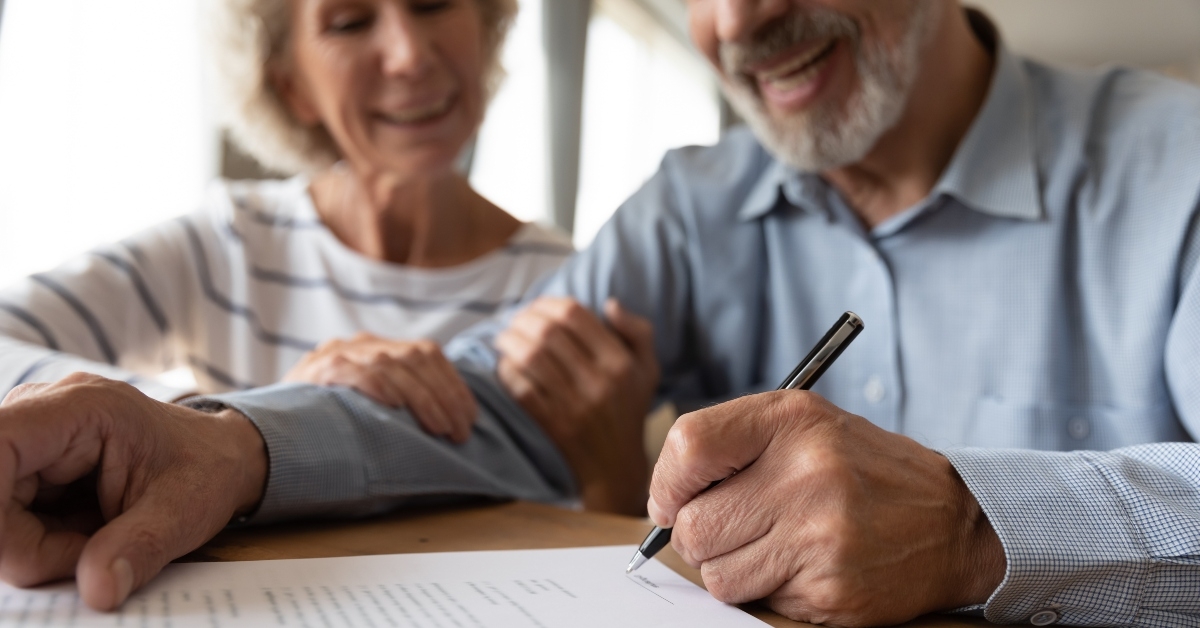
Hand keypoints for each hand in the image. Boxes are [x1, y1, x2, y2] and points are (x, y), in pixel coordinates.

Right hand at [0, 373, 266, 610]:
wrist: (218, 457)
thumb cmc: (205, 470)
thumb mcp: (184, 512)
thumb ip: (138, 548)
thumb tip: (97, 592)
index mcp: (82, 408)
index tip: (17, 556)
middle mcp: (42, 412)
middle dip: (28, 545)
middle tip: (91, 556)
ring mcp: (30, 439)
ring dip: (36, 548)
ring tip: (98, 538)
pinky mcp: (25, 466)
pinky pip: (7, 518)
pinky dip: (39, 543)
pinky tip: (83, 534)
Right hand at [284, 333, 476, 443]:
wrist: (264, 425)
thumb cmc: (326, 422)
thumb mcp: (368, 404)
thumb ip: (400, 401)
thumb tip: (452, 425)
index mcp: (378, 347)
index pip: (428, 353)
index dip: (454, 384)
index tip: (471, 417)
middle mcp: (361, 343)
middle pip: (417, 358)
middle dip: (446, 397)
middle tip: (461, 432)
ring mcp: (338, 352)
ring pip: (393, 364)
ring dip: (423, 399)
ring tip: (441, 429)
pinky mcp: (318, 369)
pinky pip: (356, 371)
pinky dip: (379, 386)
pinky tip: (396, 406)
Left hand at [495, 298, 657, 515]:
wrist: (615, 465)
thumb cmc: (629, 409)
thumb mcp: (648, 369)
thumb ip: (637, 332)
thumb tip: (609, 303)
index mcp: (620, 362)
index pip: (575, 315)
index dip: (549, 303)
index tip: (537, 306)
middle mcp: (598, 382)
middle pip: (548, 332)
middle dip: (523, 318)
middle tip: (514, 319)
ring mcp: (574, 404)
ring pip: (530, 357)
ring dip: (509, 341)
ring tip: (503, 338)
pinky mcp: (553, 424)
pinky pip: (521, 388)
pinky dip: (507, 371)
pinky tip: (505, 364)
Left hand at [648, 391, 1005, 626]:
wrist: (955, 522)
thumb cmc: (863, 470)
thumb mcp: (805, 426)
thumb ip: (731, 445)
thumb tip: (663, 501)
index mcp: (792, 421)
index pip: (688, 447)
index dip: (667, 483)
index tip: (673, 500)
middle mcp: (807, 473)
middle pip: (693, 525)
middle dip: (698, 536)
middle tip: (730, 529)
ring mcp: (820, 535)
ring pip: (716, 574)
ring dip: (731, 569)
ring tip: (773, 546)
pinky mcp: (831, 588)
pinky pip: (757, 601)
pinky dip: (769, 591)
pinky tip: (804, 566)